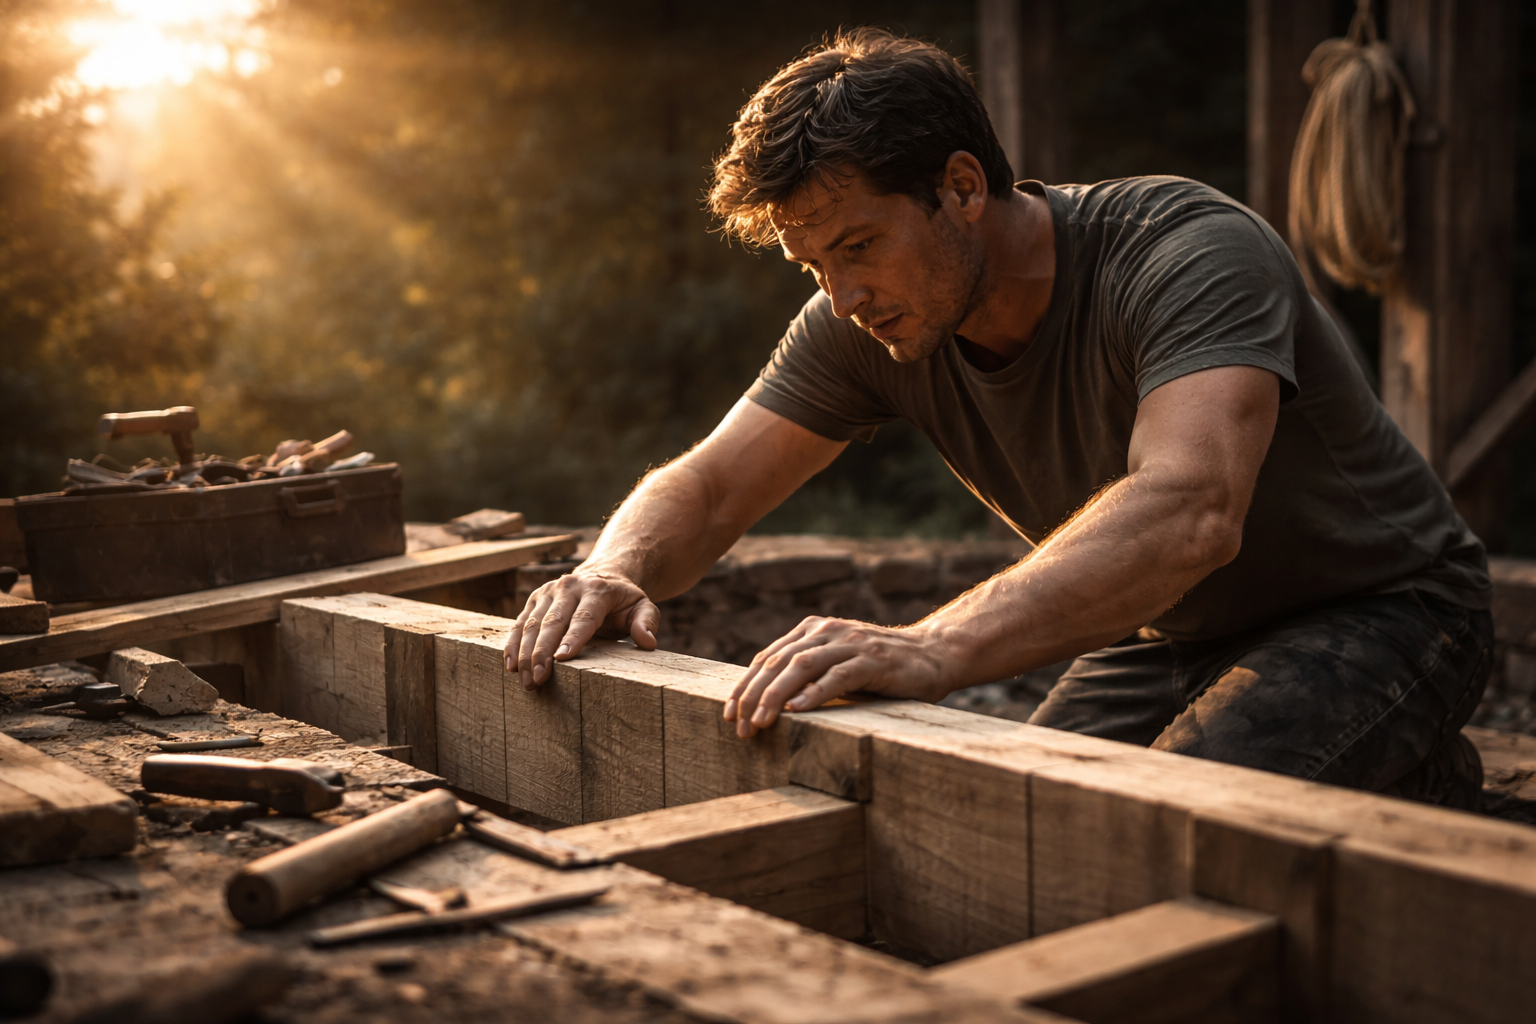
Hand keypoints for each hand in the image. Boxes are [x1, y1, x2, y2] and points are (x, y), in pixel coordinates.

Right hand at [503, 568, 659, 688]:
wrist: (601, 576)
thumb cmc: (623, 601)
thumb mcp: (642, 607)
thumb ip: (647, 622)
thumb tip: (648, 642)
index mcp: (597, 590)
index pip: (584, 617)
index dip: (573, 638)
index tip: (562, 659)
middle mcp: (569, 587)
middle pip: (552, 621)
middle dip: (542, 652)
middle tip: (537, 679)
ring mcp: (548, 592)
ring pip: (532, 623)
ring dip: (525, 653)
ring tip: (525, 679)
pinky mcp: (534, 599)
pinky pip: (520, 623)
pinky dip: (513, 644)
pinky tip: (510, 665)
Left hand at [722, 616, 950, 737]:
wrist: (932, 655)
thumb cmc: (879, 668)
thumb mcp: (835, 665)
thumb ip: (805, 673)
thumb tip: (763, 703)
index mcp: (812, 630)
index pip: (767, 658)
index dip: (744, 686)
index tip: (728, 714)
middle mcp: (827, 631)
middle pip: (778, 662)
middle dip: (753, 696)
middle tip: (739, 727)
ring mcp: (851, 643)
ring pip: (802, 667)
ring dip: (776, 697)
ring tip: (761, 722)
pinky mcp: (874, 660)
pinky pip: (839, 676)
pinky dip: (816, 693)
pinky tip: (798, 711)